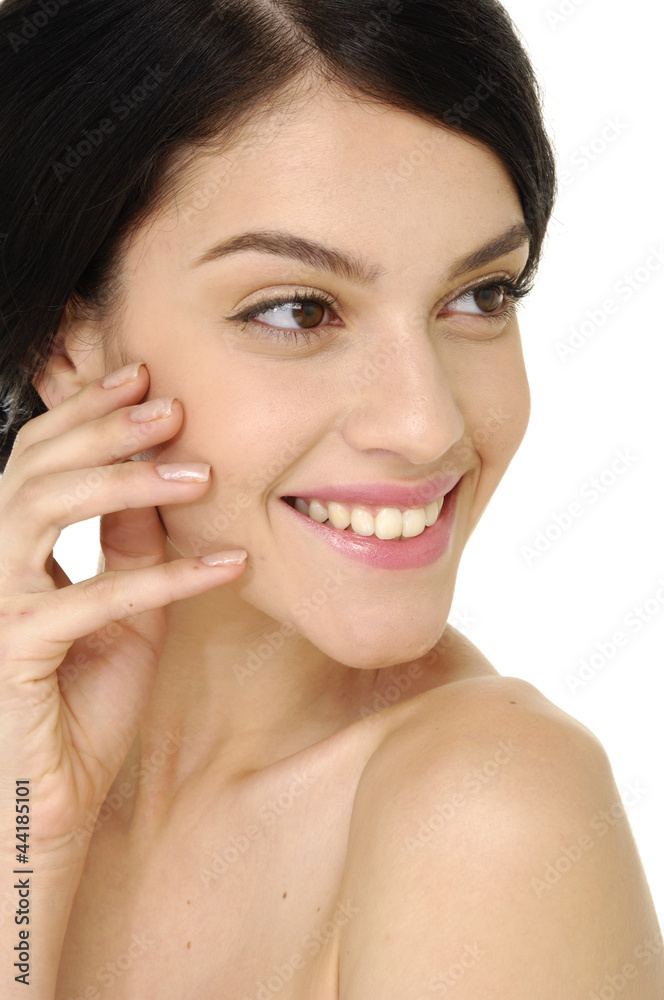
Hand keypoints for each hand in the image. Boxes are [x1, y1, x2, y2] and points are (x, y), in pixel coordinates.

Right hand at [0, 362, 245, 859]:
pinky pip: (94, 598)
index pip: (40, 458)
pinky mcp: (13, 646)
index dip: (87, 413)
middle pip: (36, 467)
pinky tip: (227, 565)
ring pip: (42, 508)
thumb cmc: (84, 696)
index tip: (142, 378)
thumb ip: (131, 542)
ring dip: (125, 482)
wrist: (52, 789)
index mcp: (13, 544)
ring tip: (198, 474)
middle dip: (105, 429)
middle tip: (172, 406)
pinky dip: (166, 578)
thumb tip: (161, 473)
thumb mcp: (125, 606)